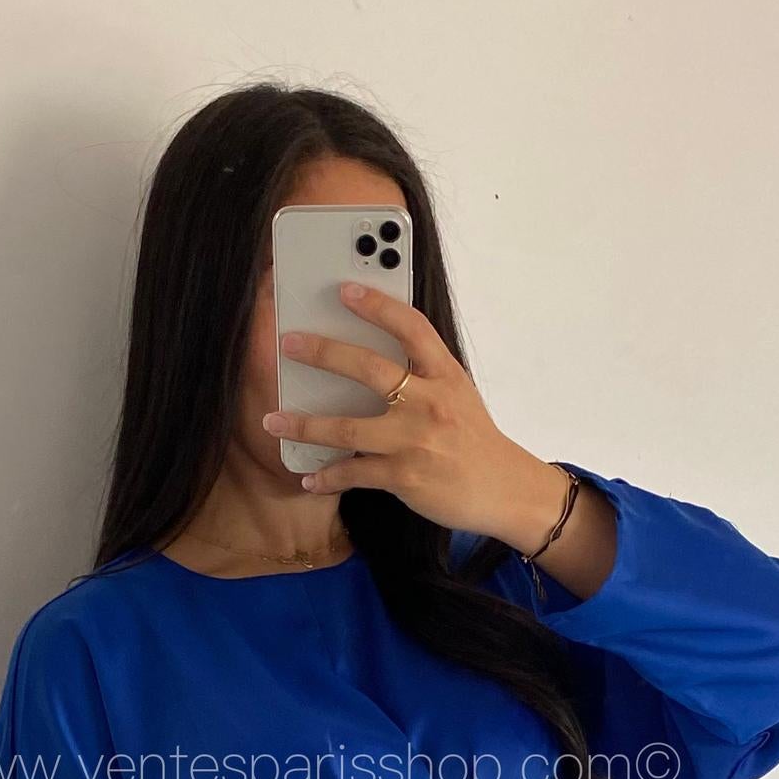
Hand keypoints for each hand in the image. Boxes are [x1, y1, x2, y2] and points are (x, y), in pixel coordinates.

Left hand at [260, 279, 560, 545]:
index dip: (378, 305)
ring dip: (305, 425)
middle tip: (288, 343)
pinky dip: (327, 476)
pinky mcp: (406, 477)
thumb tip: (370, 356)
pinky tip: (308, 477)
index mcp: (444, 374)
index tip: (345, 290)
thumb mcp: (457, 394)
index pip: (411, 327)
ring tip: (273, 420)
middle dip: (323, 353)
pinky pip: (354, 473)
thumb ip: (421, 374)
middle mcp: (430, 402)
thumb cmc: (473, 439)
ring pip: (347, 429)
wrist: (504, 489)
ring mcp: (415, 441)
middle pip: (369, 369)